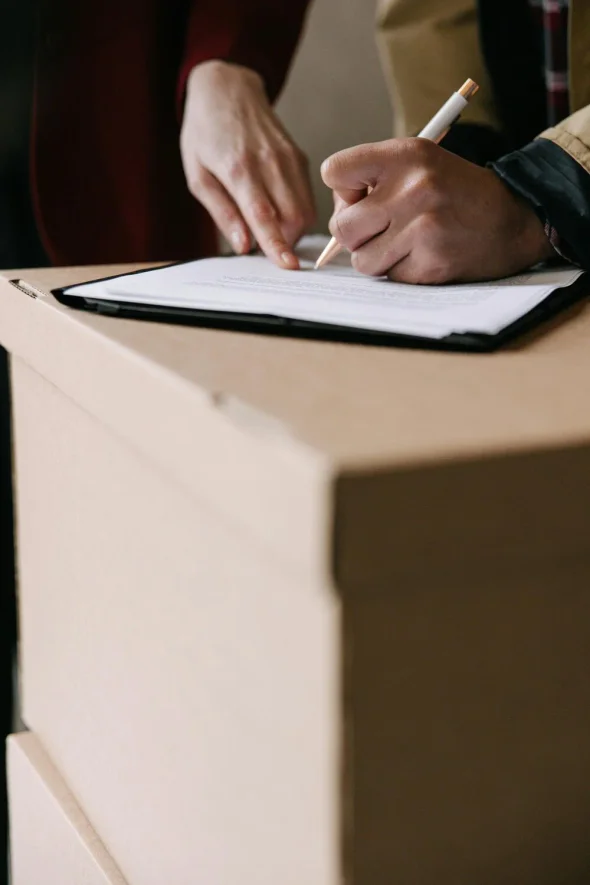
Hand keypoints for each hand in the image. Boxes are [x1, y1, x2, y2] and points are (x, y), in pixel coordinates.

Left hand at [181, 61, 315, 268]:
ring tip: (270, 226)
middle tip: (265, 244)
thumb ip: (222, 213)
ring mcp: (288, 158)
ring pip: (306, 209)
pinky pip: (307, 196)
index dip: (277, 243)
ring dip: (293, 230)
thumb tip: (243, 245)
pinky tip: (279, 209)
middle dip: (285, 241)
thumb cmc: (205, 132)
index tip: (288, 265)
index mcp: (238, 168)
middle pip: (293, 217)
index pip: (264, 214)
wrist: (227, 88)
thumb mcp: (197, 176)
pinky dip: (298, 213)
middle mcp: (269, 162)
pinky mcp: (299, 156)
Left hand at [321, 139, 553, 283]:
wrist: (514, 219)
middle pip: (341, 227)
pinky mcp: (431, 263)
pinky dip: (402, 271)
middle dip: (355, 235)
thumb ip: (375, 180)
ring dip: (377, 258)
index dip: (342, 191)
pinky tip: (424, 255)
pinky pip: (390, 277)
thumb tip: (336, 216)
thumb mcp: (421, 164)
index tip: (362, 196)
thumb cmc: (456, 193)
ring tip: (405, 243)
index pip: (334, 172)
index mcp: (406, 155)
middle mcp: (413, 188)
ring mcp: (422, 228)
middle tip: (380, 230)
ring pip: (361, 260)